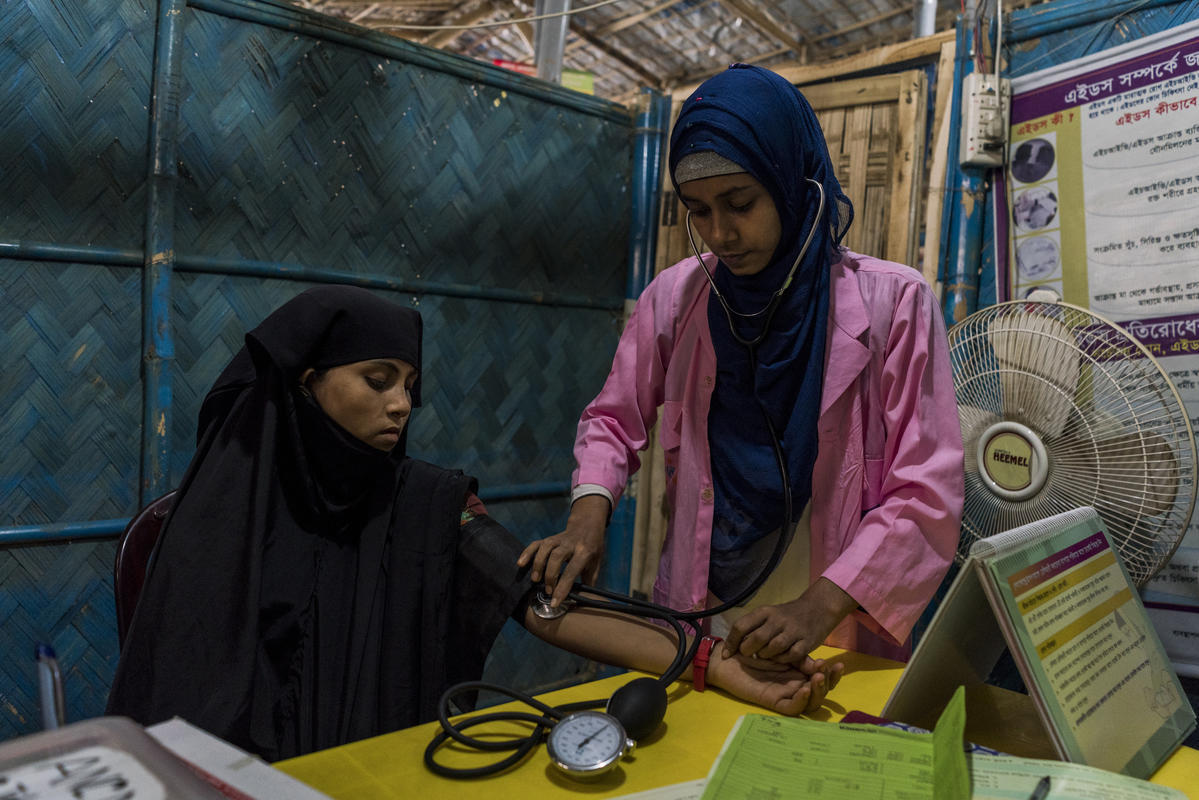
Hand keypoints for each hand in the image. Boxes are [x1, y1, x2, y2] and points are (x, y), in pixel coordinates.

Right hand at [517, 495, 608, 605]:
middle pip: (557, 557)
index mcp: (585, 552)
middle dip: (550, 575)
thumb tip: (582, 602)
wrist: (588, 524)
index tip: (555, 602)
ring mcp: (559, 539)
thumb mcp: (596, 564)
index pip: (572, 570)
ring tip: (535, 580)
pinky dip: (527, 552)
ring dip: (538, 564)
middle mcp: (571, 544)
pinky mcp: (550, 538)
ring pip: (545, 548)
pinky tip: (520, 564)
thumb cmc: (593, 549)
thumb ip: (589, 581)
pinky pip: (536, 543)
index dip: (563, 587)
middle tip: (547, 591)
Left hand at [708, 645, 844, 714]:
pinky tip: (803, 689)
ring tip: (818, 677)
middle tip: (827, 670)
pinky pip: (791, 707)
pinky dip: (800, 701)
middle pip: (820, 693)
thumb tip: (819, 662)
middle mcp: (794, 686)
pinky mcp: (772, 703)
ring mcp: (785, 695)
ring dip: (817, 692)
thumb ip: (797, 655)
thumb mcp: (778, 648)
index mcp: (798, 673)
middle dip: (829, 683)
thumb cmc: (751, 648)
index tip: (839, 664)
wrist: (729, 653)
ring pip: (809, 703)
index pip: (822, 679)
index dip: (833, 675)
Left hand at [724, 578, 857, 664]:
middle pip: (755, 639)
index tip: (726, 655)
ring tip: (765, 656)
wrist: (817, 608)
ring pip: (772, 649)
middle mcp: (778, 619)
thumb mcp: (768, 614)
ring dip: (765, 656)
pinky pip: (790, 656)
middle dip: (748, 651)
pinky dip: (782, 660)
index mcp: (764, 611)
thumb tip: (729, 645)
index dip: (731, 642)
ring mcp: (793, 630)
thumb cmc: (786, 616)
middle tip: (749, 655)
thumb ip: (752, 627)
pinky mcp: (806, 642)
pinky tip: (781, 658)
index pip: (740, 626)